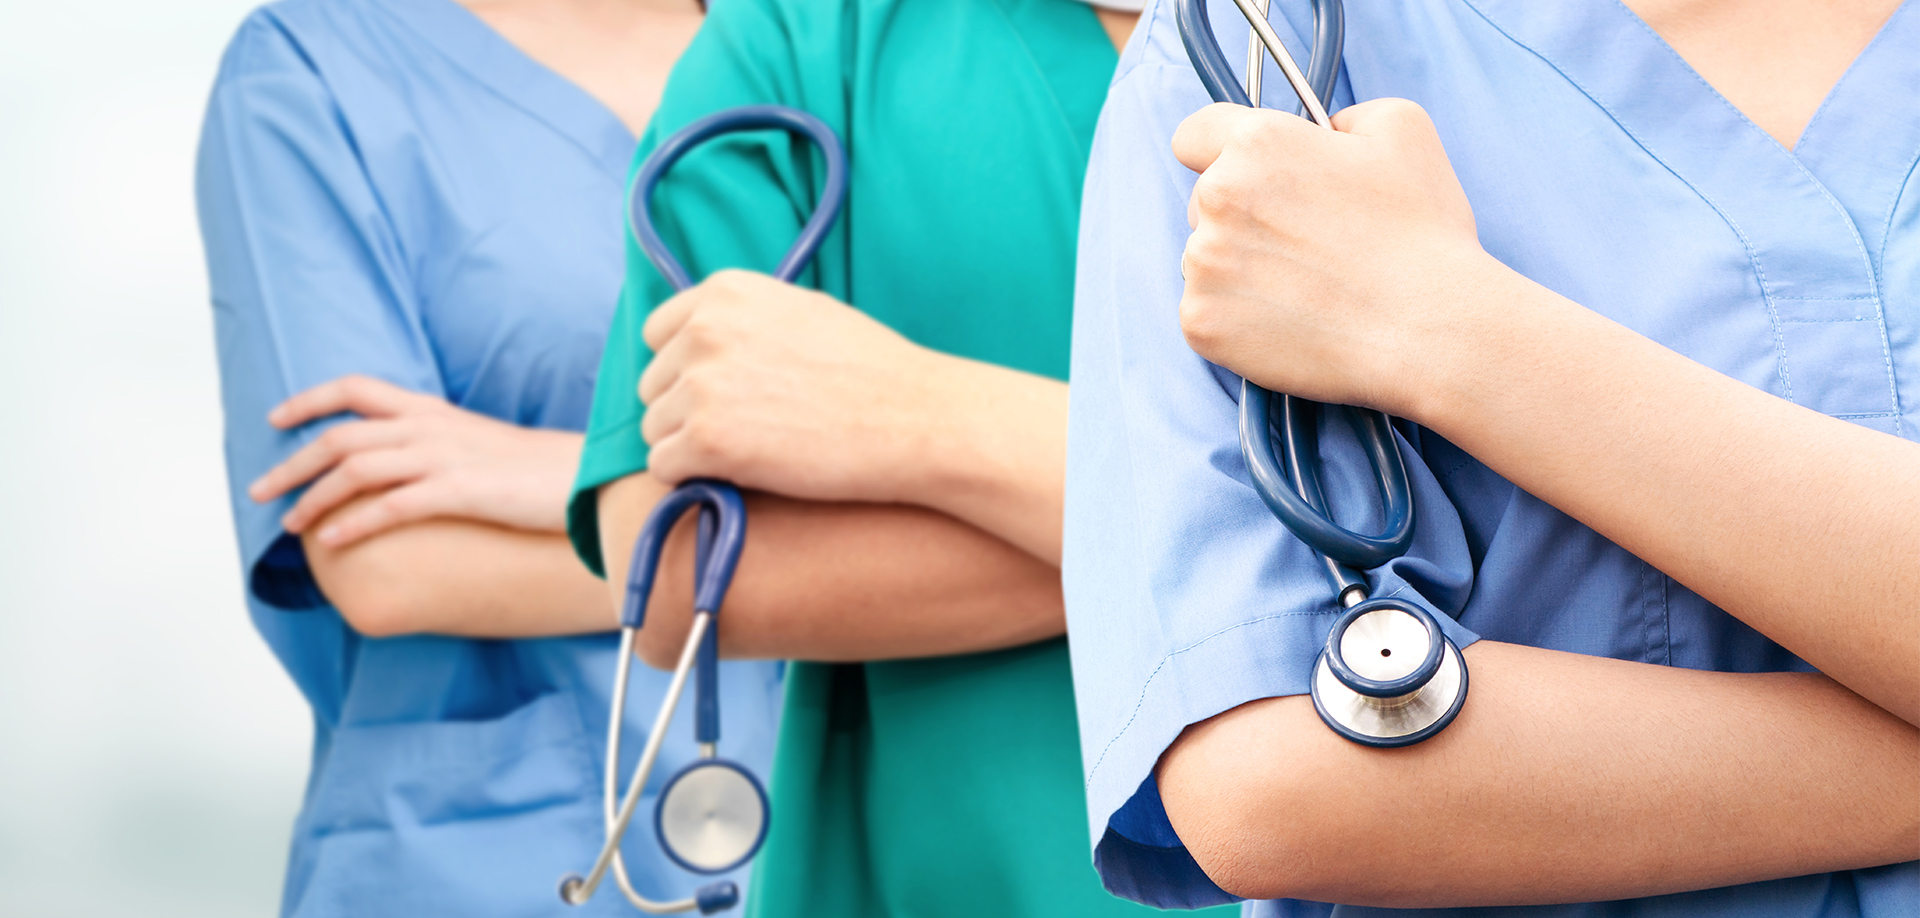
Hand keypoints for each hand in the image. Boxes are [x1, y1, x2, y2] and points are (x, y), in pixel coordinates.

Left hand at [248, 375, 582, 546]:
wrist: (588, 477)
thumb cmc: (538, 469)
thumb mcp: (478, 444)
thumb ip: (437, 446)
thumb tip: (404, 469)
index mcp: (432, 411)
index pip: (355, 389)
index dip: (309, 401)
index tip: (275, 419)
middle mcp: (430, 427)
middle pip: (340, 436)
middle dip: (291, 464)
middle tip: (259, 491)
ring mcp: (444, 457)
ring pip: (355, 469)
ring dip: (312, 498)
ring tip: (289, 525)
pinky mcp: (461, 491)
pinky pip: (392, 505)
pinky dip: (355, 523)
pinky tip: (333, 541)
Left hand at [637, 270, 961, 503]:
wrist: (914, 419)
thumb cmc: (872, 371)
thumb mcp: (802, 311)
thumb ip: (743, 319)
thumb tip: (699, 344)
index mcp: (726, 292)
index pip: (658, 333)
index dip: (686, 368)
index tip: (722, 390)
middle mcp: (704, 330)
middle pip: (653, 384)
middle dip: (687, 409)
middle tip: (748, 426)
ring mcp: (702, 384)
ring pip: (655, 428)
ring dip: (691, 446)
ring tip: (752, 450)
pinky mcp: (707, 439)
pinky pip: (664, 466)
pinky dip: (694, 478)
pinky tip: (740, 473)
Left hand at [1173, 99, 1499, 418]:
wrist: (1428, 331)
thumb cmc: (1421, 233)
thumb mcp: (1403, 129)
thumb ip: (1343, 117)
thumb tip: (1322, 133)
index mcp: (1257, 143)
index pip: (1195, 135)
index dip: (1218, 152)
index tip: (1246, 177)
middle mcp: (1218, 197)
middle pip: (1204, 202)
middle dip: (1242, 217)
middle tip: (1304, 245)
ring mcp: (1203, 264)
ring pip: (1205, 260)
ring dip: (1240, 270)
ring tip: (1306, 289)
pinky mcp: (1201, 323)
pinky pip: (1205, 313)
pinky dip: (1237, 320)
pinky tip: (1290, 322)